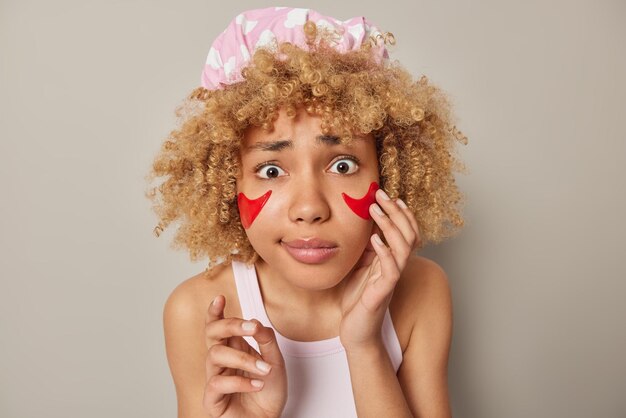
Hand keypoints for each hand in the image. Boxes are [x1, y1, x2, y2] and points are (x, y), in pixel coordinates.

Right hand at [203, 295, 287, 417]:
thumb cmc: (268, 393)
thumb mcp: (275, 362)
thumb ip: (266, 341)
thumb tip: (256, 323)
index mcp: (233, 348)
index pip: (218, 326)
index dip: (215, 312)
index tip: (220, 298)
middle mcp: (221, 361)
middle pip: (212, 333)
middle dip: (230, 325)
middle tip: (251, 327)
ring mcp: (215, 379)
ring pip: (214, 355)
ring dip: (243, 359)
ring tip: (264, 369)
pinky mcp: (212, 399)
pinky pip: (217, 383)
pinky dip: (240, 382)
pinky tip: (258, 385)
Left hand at [339, 190, 421, 351]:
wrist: (356, 333)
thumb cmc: (357, 301)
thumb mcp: (358, 268)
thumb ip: (365, 249)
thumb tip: (362, 226)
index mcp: (391, 260)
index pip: (406, 231)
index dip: (401, 213)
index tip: (389, 195)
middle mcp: (395, 267)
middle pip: (409, 234)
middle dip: (396, 212)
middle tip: (381, 194)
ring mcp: (390, 280)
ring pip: (403, 248)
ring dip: (391, 226)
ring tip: (377, 211)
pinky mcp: (382, 293)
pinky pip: (390, 271)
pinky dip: (384, 253)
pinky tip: (374, 240)